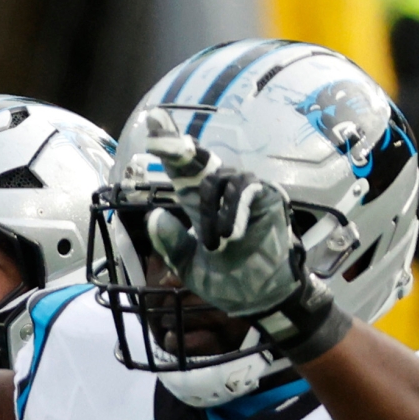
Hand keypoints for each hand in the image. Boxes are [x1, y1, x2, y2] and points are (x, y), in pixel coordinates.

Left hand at [134, 114, 348, 360]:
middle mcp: (221, 194)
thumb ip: (172, 243)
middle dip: (178, 148)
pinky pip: (247, 191)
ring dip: (211, 211)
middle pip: (200, 161)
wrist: (260, 298)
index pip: (182, 170)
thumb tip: (156, 215)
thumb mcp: (189, 266)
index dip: (169, 145)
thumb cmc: (228, 281)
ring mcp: (245, 194)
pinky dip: (234, 212)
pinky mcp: (267, 198)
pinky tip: (230, 236)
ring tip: (214, 244)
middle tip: (159, 141)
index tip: (151, 121)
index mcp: (200, 205)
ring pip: (220, 179)